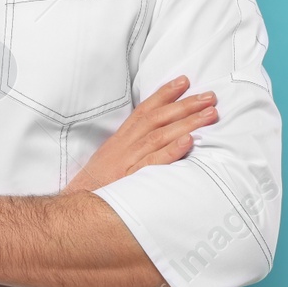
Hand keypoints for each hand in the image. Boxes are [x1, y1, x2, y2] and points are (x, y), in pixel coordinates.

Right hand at [63, 76, 217, 194]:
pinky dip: (171, 151)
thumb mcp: (112, 158)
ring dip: (187, 123)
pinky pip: (153, 163)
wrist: (77, 205)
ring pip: (160, 136)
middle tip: (210, 97)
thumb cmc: (98, 184)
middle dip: (185, 105)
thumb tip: (160, 134)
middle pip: (158, 119)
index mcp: (122, 139)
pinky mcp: (131, 180)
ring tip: (209, 115)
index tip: (185, 81)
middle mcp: (126, 146)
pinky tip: (188, 142)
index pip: (145, 110)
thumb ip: (133, 145)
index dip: (165, 93)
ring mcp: (128, 162)